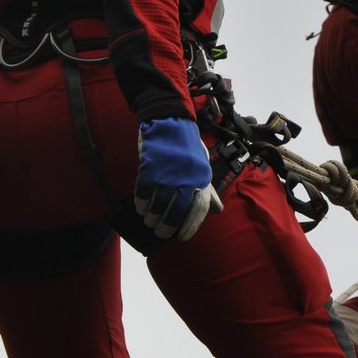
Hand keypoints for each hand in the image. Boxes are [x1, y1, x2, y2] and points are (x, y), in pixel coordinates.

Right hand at [135, 118, 223, 241]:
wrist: (170, 120)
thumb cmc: (187, 146)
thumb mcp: (203, 166)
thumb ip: (207, 189)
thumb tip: (217, 210)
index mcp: (202, 177)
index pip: (199, 208)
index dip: (190, 226)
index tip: (181, 237)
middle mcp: (187, 177)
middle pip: (177, 210)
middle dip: (168, 225)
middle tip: (161, 233)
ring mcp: (168, 172)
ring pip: (159, 204)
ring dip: (152, 216)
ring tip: (149, 221)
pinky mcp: (151, 167)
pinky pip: (144, 191)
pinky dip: (141, 203)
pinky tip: (140, 208)